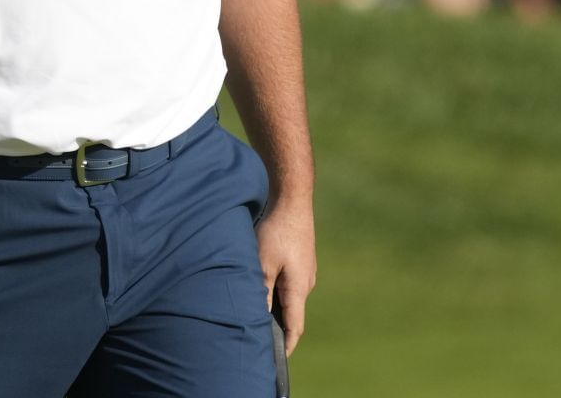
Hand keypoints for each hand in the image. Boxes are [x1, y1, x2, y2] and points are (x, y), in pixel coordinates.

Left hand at [256, 200, 316, 355]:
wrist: (292, 199)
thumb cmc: (276, 230)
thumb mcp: (262, 263)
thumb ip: (260, 291)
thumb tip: (257, 315)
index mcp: (299, 289)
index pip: (295, 328)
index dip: (286, 345)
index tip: (276, 360)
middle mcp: (306, 283)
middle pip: (291, 313)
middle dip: (276, 327)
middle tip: (257, 337)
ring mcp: (305, 270)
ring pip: (288, 296)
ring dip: (274, 305)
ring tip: (253, 312)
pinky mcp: (300, 259)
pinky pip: (289, 282)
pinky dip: (275, 289)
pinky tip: (260, 284)